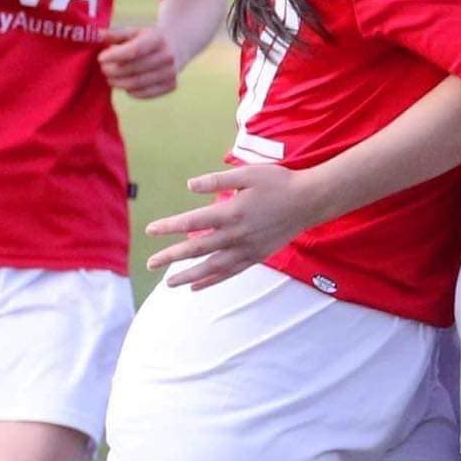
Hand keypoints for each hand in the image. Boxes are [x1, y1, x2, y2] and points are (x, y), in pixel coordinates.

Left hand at [99, 26, 178, 97]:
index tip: (100, 58)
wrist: (176, 46)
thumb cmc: (148, 38)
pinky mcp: (171, 85)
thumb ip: (116, 34)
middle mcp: (167, 56)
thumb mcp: (135, 31)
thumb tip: (99, 35)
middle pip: (132, 69)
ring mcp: (171, 72)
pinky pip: (145, 94)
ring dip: (118, 83)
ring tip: (110, 78)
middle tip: (103, 69)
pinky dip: (131, 91)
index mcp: (157, 38)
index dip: (115, 56)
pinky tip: (125, 84)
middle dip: (112, 71)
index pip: (134, 50)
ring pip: (136, 84)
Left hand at [146, 164, 315, 288]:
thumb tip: (189, 186)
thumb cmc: (278, 182)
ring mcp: (247, 249)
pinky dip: (212, 281)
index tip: (151, 231)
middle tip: (150, 264)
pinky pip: (229, 273)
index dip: (169, 227)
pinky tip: (196, 286)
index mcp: (231, 212)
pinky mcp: (256, 257)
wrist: (309, 201)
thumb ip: (217, 180)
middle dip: (171, 258)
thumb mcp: (247, 173)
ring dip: (188, 276)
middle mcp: (237, 235)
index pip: (192, 222)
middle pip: (197, 249)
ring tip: (168, 283)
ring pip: (212, 267)